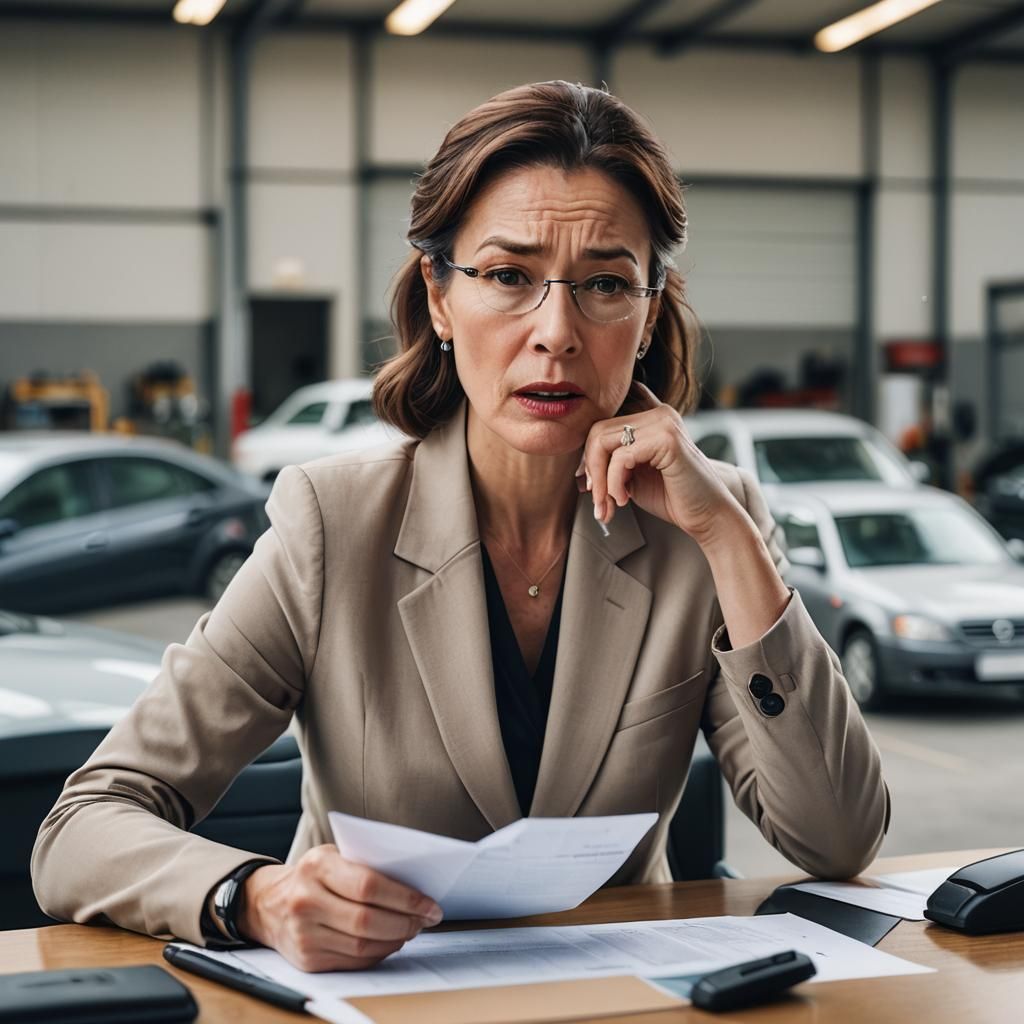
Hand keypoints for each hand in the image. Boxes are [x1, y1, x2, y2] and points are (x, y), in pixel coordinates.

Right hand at [238, 845, 442, 971]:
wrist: (268, 904)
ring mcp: (304, 934)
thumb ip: (365, 865)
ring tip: (412, 929)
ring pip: (363, 946)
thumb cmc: (313, 875)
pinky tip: (390, 942)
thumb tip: (414, 885)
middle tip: (427, 919)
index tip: (429, 904)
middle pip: (368, 921)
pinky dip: (379, 954)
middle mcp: (306, 901)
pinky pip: (354, 962)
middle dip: (406, 922)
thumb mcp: (333, 856)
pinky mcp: (308, 960)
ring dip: (396, 940)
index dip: (404, 898)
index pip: (368, 885)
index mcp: (317, 867)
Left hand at [580, 383, 740, 544]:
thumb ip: (610, 463)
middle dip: (590, 469)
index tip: (589, 482)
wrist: (708, 517)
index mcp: (650, 416)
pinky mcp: (667, 439)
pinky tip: (624, 500)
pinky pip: (620, 457)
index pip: (604, 419)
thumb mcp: (633, 476)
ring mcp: (664, 422)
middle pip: (596, 429)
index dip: (590, 451)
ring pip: (602, 440)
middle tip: (597, 501)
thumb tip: (576, 469)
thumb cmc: (672, 498)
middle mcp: (658, 412)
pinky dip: (613, 483)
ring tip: (609, 504)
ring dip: (599, 480)